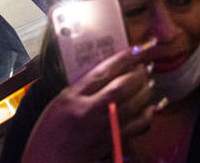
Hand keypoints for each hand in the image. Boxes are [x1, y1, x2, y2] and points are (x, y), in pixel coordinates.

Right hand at [21, 43, 160, 162]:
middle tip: (146, 65)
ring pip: (133, 105)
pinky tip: (152, 108)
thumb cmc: (48, 133)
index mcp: (73, 97)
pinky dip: (148, 115)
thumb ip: (81, 88)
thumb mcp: (59, 103)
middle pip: (122, 87)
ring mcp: (102, 128)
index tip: (137, 48)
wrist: (48, 162)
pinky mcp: (111, 143)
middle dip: (138, 73)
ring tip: (150, 81)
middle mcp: (89, 111)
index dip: (123, 58)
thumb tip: (106, 73)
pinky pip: (136, 127)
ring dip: (145, 91)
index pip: (102, 72)